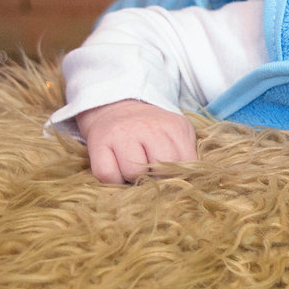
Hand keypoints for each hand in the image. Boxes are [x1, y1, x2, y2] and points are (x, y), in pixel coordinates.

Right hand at [76, 100, 197, 183]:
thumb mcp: (177, 132)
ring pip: (134, 173)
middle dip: (158, 179)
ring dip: (134, 179)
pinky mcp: (98, 143)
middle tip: (152, 174)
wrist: (118, 107)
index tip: (173, 176)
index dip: (179, 176)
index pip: (185, 163)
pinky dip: (113, 180)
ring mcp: (121, 134)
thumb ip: (187, 152)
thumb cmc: (152, 128)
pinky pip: (108, 175)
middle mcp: (147, 128)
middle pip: (160, 169)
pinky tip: (118, 170)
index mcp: (172, 126)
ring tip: (134, 168)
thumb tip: (191, 179)